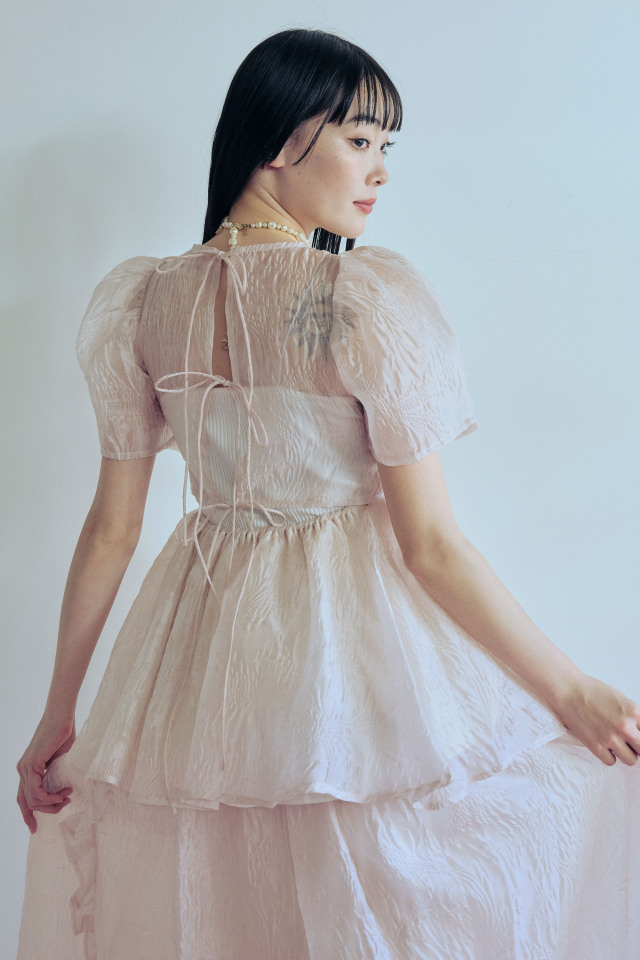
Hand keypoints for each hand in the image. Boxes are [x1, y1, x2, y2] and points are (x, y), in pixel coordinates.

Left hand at [16, 714, 75, 833]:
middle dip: (47, 810)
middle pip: (28, 803)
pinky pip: (37, 792)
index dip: (28, 815)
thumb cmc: (64, 734)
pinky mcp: (31, 765)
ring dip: (52, 804)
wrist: (61, 717)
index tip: (35, 829)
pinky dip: (50, 797)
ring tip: (67, 796)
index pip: (23, 798)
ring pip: (33, 800)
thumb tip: (63, 790)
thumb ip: (57, 775)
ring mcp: (25, 768)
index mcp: (28, 769)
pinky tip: (63, 793)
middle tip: (66, 804)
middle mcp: (22, 770)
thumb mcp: (60, 761)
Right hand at [551, 674, 639, 766]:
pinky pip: (611, 762)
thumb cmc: (592, 691)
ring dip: (624, 753)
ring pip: (630, 760)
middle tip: (628, 742)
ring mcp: (610, 738)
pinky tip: (603, 744)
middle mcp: (624, 727)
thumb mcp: (621, 698)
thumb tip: (639, 730)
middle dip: (636, 746)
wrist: (567, 690)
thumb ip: (634, 716)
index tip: (636, 738)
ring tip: (615, 743)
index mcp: (634, 712)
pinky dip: (609, 755)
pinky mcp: (596, 747)